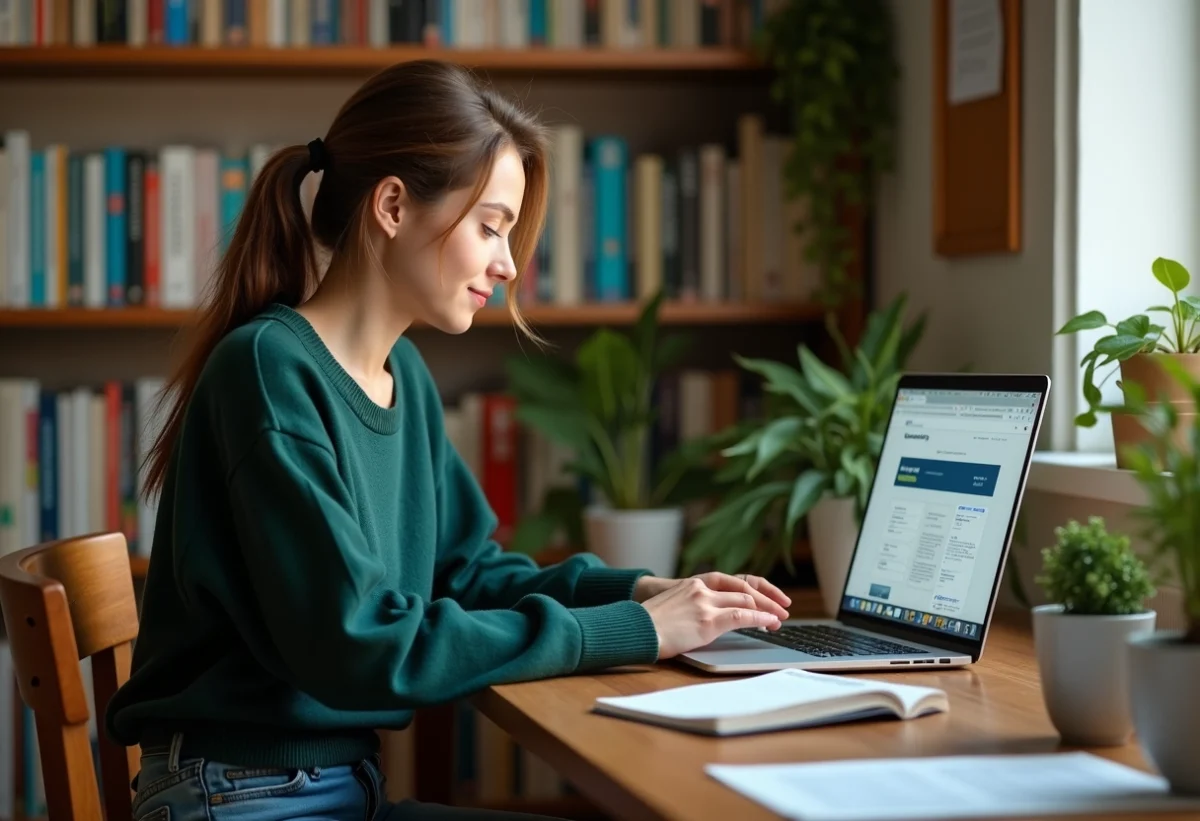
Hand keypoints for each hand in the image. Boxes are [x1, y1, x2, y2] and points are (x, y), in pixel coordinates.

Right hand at [640, 577, 782, 659]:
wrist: (635, 629)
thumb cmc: (647, 623)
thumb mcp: (671, 606)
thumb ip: (690, 606)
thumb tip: (702, 620)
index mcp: (692, 583)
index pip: (731, 580)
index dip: (751, 589)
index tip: (764, 596)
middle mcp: (701, 588)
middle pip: (743, 589)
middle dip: (765, 600)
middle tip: (780, 609)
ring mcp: (705, 603)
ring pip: (746, 601)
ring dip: (766, 610)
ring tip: (779, 618)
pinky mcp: (708, 621)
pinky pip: (742, 616)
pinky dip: (761, 619)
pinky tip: (770, 623)